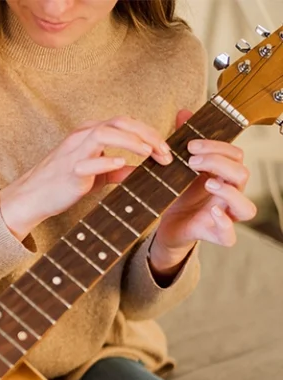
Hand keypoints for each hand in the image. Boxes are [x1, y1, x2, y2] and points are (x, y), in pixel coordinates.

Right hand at [0, 116, 172, 240]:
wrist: (31, 197)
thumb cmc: (59, 184)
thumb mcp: (92, 175)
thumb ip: (114, 171)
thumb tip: (136, 172)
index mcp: (88, 134)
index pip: (124, 123)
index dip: (148, 133)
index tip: (165, 150)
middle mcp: (82, 137)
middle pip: (119, 122)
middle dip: (147, 134)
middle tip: (165, 152)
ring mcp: (74, 152)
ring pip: (105, 133)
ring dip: (131, 141)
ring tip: (149, 153)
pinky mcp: (69, 170)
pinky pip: (88, 161)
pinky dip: (107, 161)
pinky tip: (122, 165)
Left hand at [150, 109, 256, 276]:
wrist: (164, 225)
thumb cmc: (176, 194)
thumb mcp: (176, 167)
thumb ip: (182, 141)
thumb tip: (184, 112)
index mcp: (224, 175)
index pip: (235, 155)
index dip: (217, 146)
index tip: (191, 144)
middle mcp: (230, 194)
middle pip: (242, 174)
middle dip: (218, 163)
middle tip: (192, 160)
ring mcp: (226, 216)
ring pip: (246, 207)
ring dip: (228, 192)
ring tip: (207, 183)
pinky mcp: (216, 235)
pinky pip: (230, 236)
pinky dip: (224, 224)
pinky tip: (212, 212)